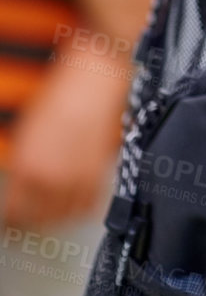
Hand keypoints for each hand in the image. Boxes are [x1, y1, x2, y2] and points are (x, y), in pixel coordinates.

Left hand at [4, 56, 122, 228]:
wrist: (95, 76)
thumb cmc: (62, 95)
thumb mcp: (29, 129)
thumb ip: (24, 164)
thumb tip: (21, 186)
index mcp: (26, 166)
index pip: (15, 211)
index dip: (14, 218)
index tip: (14, 220)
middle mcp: (51, 177)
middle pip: (38, 219)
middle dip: (33, 220)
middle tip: (32, 218)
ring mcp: (77, 177)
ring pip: (64, 216)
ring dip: (57, 217)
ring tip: (53, 212)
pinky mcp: (100, 173)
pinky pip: (88, 205)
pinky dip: (82, 207)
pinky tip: (75, 200)